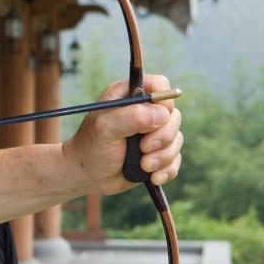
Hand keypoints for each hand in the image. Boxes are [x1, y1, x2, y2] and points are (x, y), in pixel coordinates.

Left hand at [63, 73, 182, 192]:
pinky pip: (175, 160)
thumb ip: (131, 117)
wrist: (87, 176)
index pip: (160, 85)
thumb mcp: (105, 128)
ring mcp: (153, 133)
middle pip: (174, 115)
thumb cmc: (91, 147)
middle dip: (163, 136)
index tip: (156, 119)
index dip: (163, 100)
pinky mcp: (157, 154)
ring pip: (176, 140)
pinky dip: (167, 170)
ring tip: (143, 165)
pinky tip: (152, 177)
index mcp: (130, 96)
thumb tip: (163, 115)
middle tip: (144, 148)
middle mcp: (145, 112)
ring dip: (162, 157)